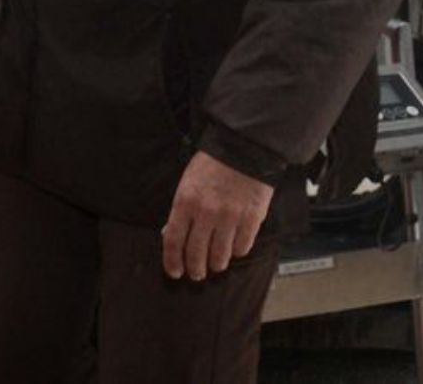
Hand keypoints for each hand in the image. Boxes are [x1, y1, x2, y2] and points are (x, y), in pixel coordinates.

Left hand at [161, 151, 273, 280]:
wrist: (243, 147)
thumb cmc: (212, 164)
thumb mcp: (187, 182)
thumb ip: (180, 210)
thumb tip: (170, 234)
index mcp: (185, 201)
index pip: (174, 241)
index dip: (172, 262)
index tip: (174, 272)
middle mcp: (206, 213)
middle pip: (196, 254)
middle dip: (195, 270)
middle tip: (196, 274)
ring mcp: (230, 217)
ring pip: (220, 257)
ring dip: (216, 265)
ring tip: (215, 265)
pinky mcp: (251, 219)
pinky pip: (242, 248)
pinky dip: (237, 252)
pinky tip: (234, 247)